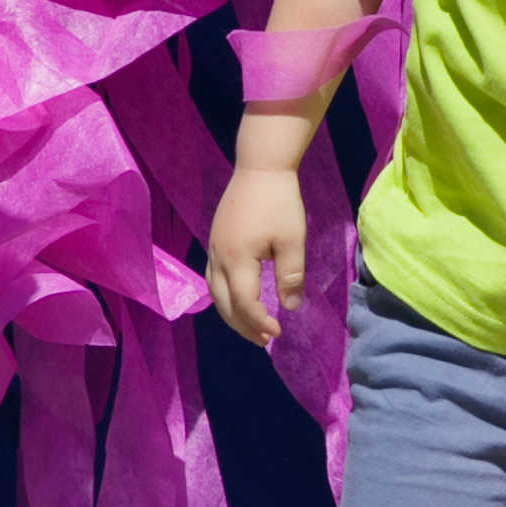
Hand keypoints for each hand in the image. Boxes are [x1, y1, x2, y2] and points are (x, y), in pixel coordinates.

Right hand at [206, 163, 307, 345]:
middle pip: (224, 303)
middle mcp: (219, 258)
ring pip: (214, 291)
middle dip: (242, 325)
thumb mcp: (292, 240)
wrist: (260, 167)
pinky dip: (224, 295)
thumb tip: (290, 308)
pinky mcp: (215, 239)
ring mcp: (213, 248)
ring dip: (230, 313)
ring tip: (250, 325)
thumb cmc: (279, 202)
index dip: (259, 322)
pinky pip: (213, 277)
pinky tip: (237, 297)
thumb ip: (290, 276)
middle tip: (263, 339)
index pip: (245, 303)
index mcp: (237, 260)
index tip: (277, 333)